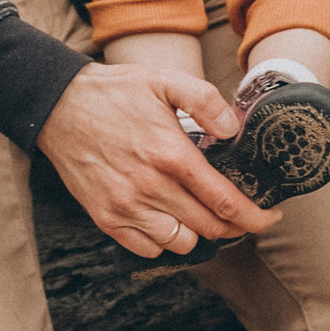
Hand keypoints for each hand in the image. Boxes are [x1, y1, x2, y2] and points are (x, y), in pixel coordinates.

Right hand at [37, 61, 278, 262]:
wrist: (59, 106)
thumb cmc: (115, 93)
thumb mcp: (164, 80)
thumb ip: (205, 100)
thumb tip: (234, 129)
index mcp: (171, 155)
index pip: (226, 202)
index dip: (255, 216)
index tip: (269, 216)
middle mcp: (150, 187)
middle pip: (210, 227)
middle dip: (235, 226)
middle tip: (243, 216)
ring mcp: (126, 207)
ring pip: (182, 243)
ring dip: (199, 233)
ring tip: (201, 214)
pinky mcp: (106, 218)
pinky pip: (148, 249)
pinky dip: (165, 241)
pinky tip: (168, 219)